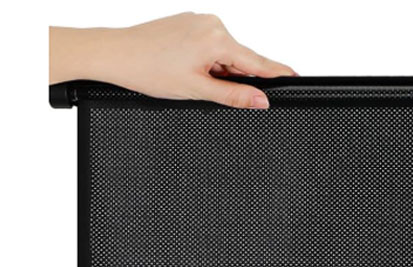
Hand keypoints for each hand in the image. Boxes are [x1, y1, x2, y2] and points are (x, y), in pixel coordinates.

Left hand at [49, 13, 295, 106]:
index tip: (296, 78)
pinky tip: (185, 69)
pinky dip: (206, 62)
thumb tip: (261, 100)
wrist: (116, 54)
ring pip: (224, 55)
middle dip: (234, 79)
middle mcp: (212, 23)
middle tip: (209, 91)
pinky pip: (210, 46)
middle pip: (240, 60)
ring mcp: (200, 21)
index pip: (258, 62)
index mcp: (218, 38)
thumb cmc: (148, 70)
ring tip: (188, 79)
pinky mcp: (189, 23)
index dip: (278, 74)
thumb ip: (234, 96)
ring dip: (217, 72)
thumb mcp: (197, 90)